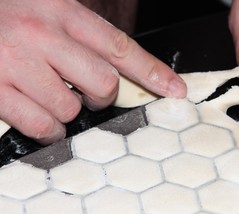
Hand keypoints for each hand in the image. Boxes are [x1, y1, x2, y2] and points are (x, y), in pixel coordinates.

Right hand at [0, 0, 185, 143]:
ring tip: (49, 95)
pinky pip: (42, 126)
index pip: (121, 47)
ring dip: (67, 111)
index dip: (153, 72)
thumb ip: (82, 36)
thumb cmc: (8, 13)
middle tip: (85, 92)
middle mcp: (41, 35)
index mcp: (60, 10)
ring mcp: (16, 64)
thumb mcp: (48, 9)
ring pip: (71, 109)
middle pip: (103, 84)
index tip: (175, 90)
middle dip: (100, 96)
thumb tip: (118, 68)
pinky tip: (37, 114)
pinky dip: (46, 129)